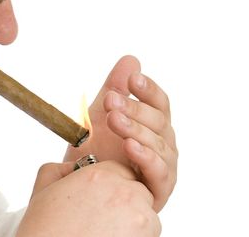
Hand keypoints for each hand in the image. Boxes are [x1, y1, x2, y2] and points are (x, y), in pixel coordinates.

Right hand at [17, 160, 160, 236]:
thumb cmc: (45, 230)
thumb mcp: (42, 190)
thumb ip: (59, 169)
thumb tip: (72, 167)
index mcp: (98, 176)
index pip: (121, 170)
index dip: (113, 184)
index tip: (102, 199)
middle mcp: (121, 191)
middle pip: (138, 190)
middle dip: (127, 201)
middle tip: (106, 218)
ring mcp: (137, 215)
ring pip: (148, 213)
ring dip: (135, 221)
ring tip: (108, 232)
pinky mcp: (145, 236)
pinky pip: (152, 232)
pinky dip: (138, 236)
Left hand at [64, 56, 177, 211]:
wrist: (84, 187)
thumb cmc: (97, 152)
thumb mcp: (100, 116)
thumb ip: (115, 89)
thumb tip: (131, 60)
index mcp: (153, 124)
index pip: (159, 103)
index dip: (148, 89)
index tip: (132, 79)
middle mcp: (163, 143)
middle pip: (158, 121)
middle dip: (134, 108)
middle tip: (111, 100)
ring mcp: (164, 166)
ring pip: (158, 144)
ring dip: (136, 129)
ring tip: (114, 119)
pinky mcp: (159, 189)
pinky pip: (158, 172)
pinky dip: (145, 157)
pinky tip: (129, 146)